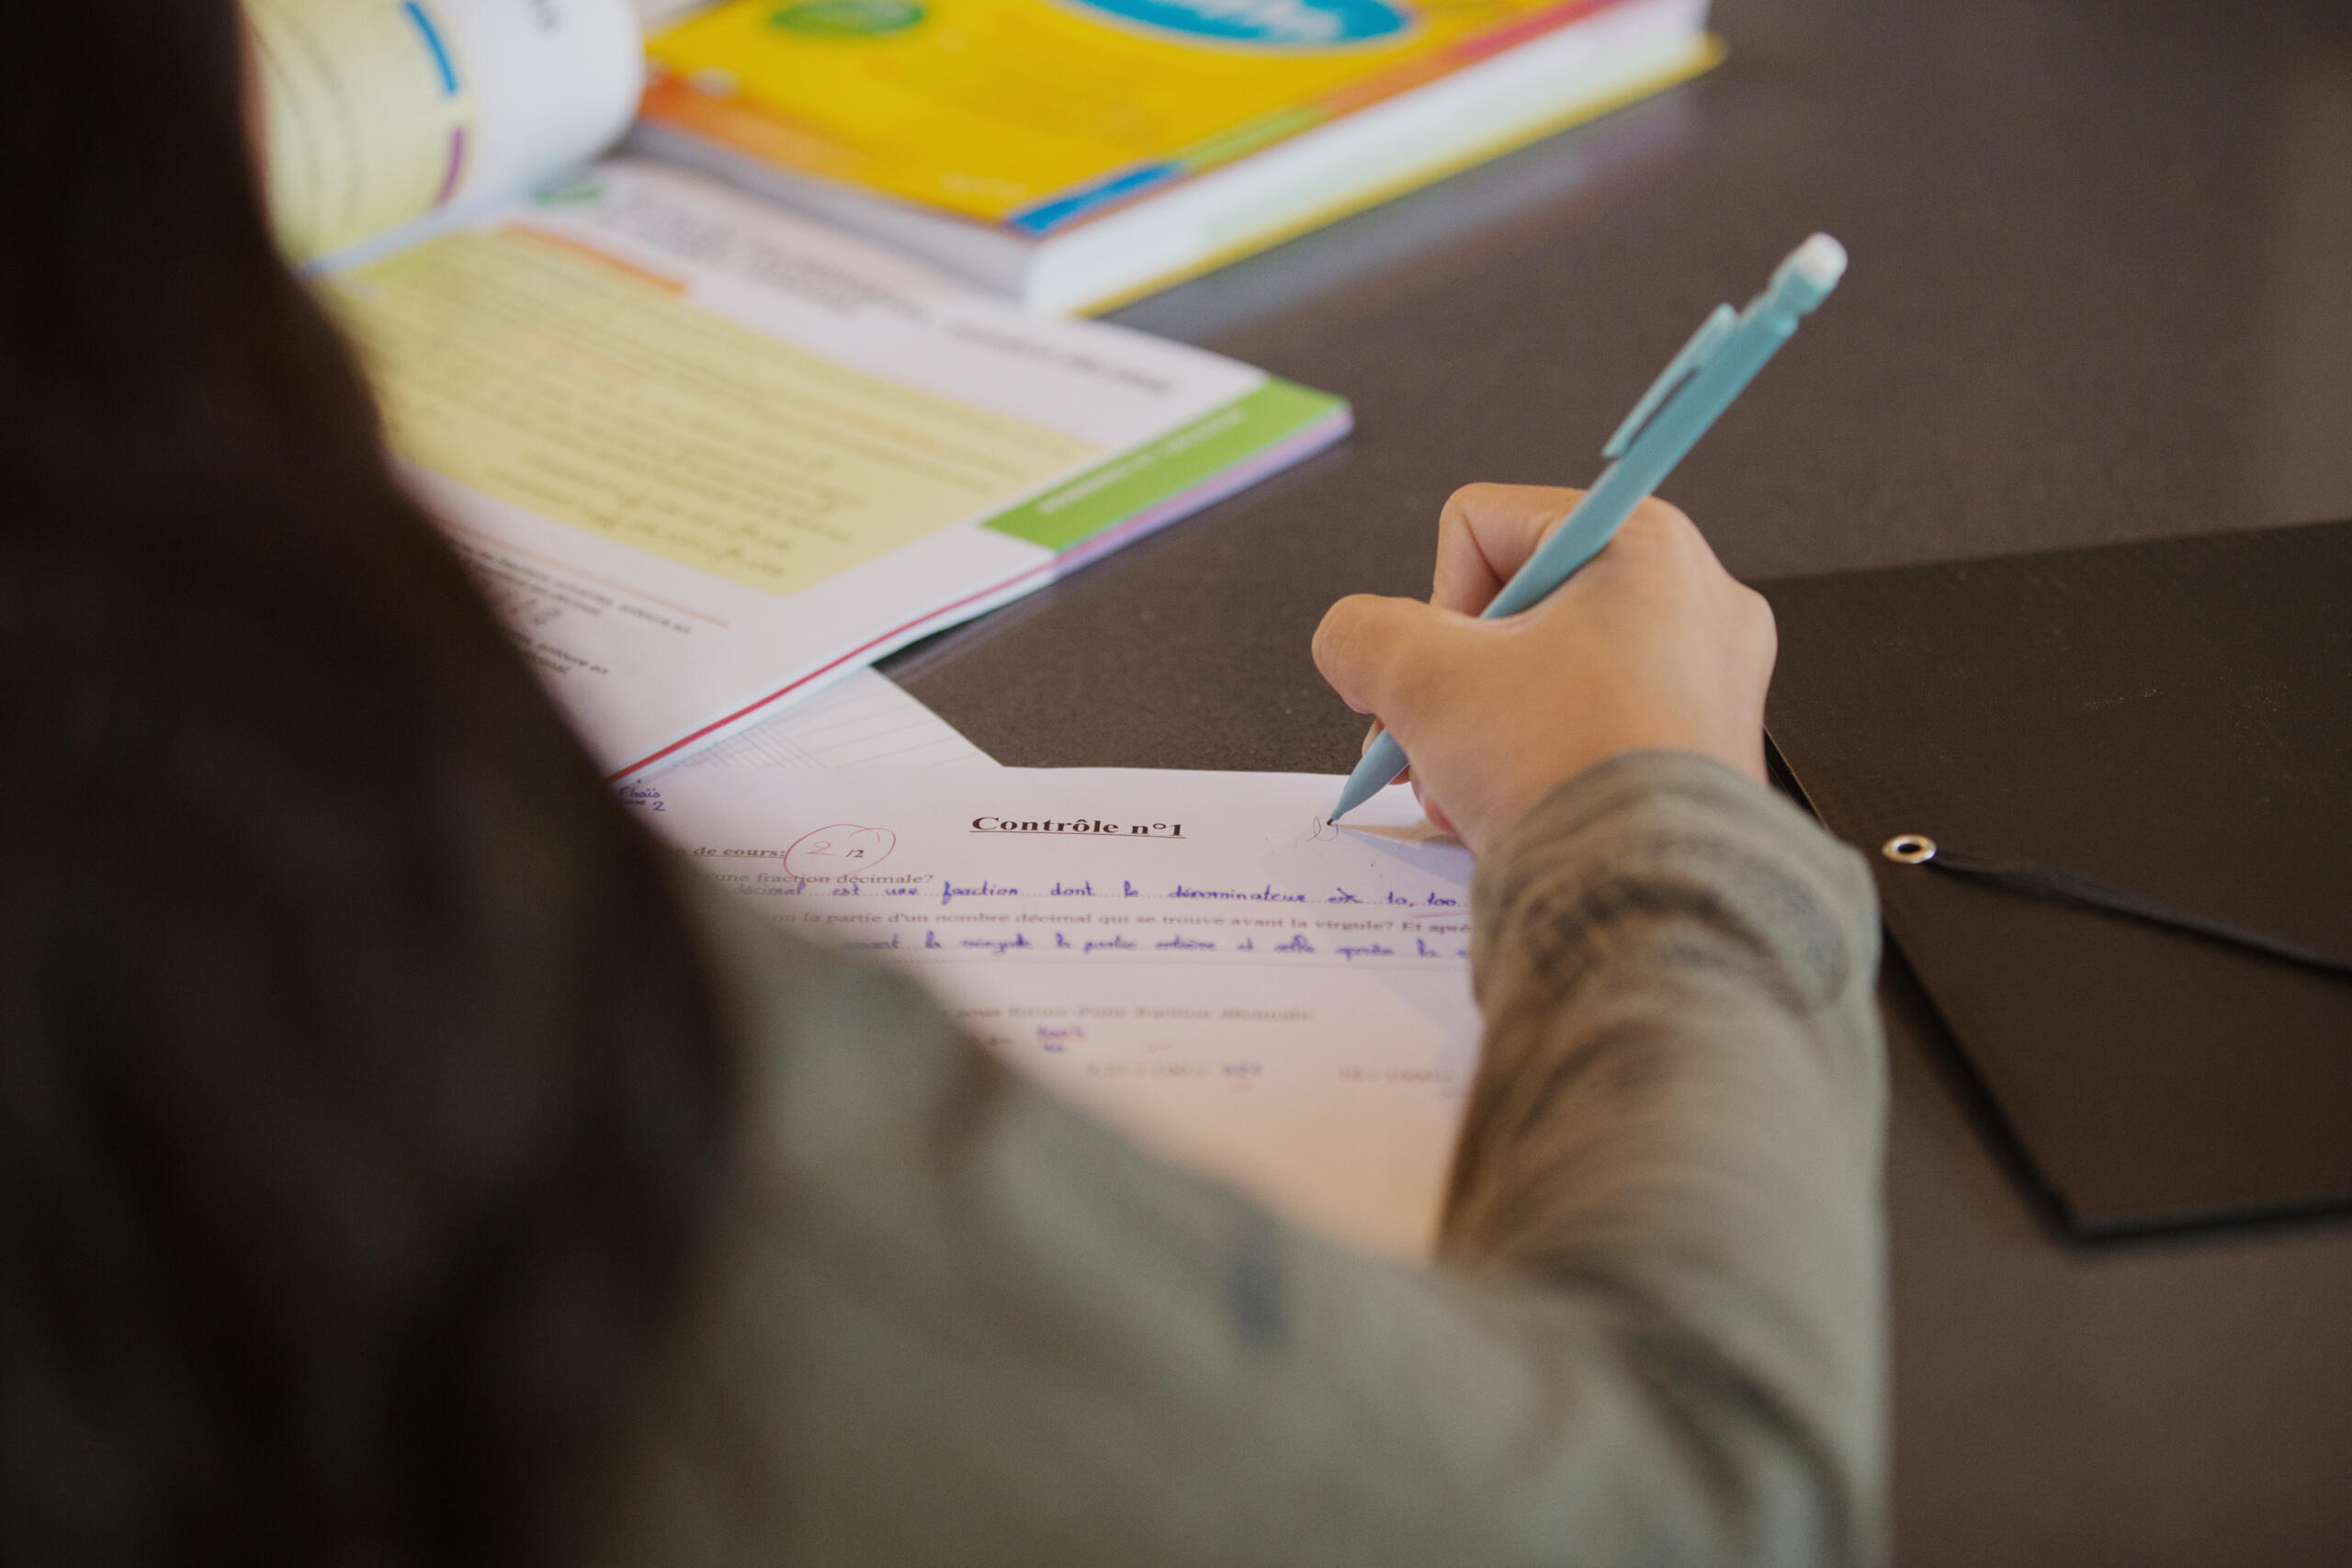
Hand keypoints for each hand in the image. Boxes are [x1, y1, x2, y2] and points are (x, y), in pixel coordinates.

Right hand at [1312, 484, 1775, 852]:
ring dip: (1483, 732)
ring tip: (1465, 792)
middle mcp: (1693, 595)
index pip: (1482, 528)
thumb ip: (1359, 634)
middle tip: (1426, 745)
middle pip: (1515, 609)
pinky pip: (1595, 728)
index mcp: (1641, 541)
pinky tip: (1512, 812)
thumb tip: (1350, 641)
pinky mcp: (1706, 747)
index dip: (1431, 608)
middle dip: (1453, 686)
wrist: (1650, 901)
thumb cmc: (1564, 770)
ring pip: (1549, 675)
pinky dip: (1540, 764)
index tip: (1432, 680)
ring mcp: (1709, 675)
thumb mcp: (1421, 683)